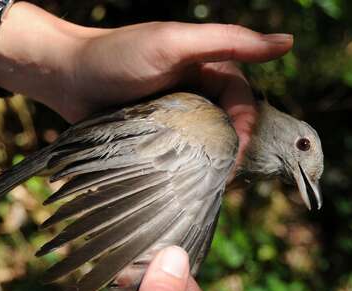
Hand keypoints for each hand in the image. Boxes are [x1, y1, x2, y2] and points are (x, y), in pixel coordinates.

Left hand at [0, 1, 292, 162]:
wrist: (65, 76)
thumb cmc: (117, 55)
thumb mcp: (173, 44)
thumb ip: (228, 42)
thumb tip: (286, 42)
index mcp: (208, 68)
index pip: (242, 103)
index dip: (243, 131)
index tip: (231, 160)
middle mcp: (196, 92)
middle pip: (226, 126)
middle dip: (227, 152)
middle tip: (216, 180)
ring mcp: (175, 115)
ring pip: (204, 142)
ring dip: (206, 163)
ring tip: (200, 187)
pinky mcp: (155, 134)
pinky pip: (179, 153)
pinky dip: (183, 166)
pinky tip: (182, 183)